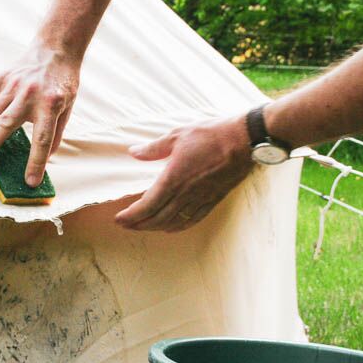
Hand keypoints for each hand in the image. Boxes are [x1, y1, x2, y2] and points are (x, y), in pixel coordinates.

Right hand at [0, 44, 79, 186]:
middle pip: (6, 125)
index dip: (36, 162)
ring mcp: (13, 85)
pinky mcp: (2, 76)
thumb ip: (56, 134)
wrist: (57, 49)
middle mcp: (29, 96)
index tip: (30, 182)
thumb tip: (44, 159)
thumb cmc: (64, 82)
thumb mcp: (68, 109)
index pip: (42, 140)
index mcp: (50, 105)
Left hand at [115, 116, 253, 231]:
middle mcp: (186, 194)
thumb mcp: (177, 136)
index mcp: (173, 179)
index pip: (147, 206)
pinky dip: (179, 227)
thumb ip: (154, 148)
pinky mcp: (214, 199)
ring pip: (174, 222)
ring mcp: (201, 199)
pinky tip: (171, 228)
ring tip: (143, 227)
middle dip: (139, 225)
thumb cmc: (211, 135)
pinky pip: (193, 219)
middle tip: (125, 226)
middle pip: (158, 218)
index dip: (131, 216)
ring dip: (156, 228)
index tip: (118, 219)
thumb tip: (134, 152)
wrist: (244, 140)